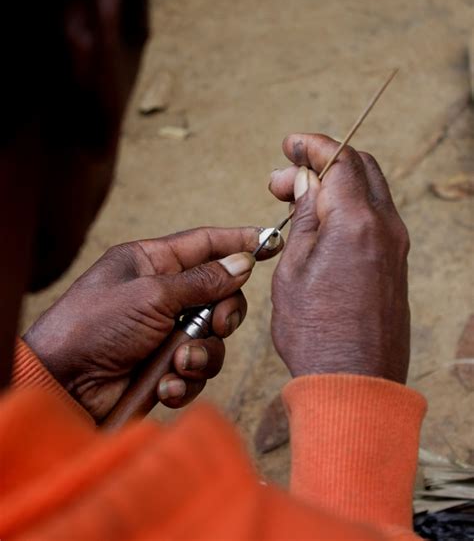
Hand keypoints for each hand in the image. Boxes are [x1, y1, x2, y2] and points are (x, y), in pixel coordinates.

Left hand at [24, 227, 280, 420]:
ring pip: (213, 338)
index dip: (239, 242)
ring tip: (178, 362)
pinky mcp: (165, 367)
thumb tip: (243, 262)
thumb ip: (203, 280)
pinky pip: (197, 370)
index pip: (205, 244)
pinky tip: (164, 383)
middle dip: (225, 312)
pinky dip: (185, 379)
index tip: (272, 241)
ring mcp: (165, 332)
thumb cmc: (96, 324)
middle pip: (220, 294)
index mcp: (153, 262)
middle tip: (218, 323)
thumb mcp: (152, 293)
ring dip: (201, 353)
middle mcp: (163, 294)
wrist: (64, 384)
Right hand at [269, 134, 409, 383]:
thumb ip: (304, 215)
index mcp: (357, 222)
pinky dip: (348, 207)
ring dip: (334, 185)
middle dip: (321, 162)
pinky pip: (375, 217)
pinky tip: (319, 225)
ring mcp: (395, 246)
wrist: (355, 382)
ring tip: (295, 202)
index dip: (312, 145)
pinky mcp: (395, 264)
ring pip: (369, 191)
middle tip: (284, 179)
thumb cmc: (316, 331)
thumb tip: (306, 180)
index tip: (289, 145)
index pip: (340, 159)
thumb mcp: (294, 267)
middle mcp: (385, 227)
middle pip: (360, 168)